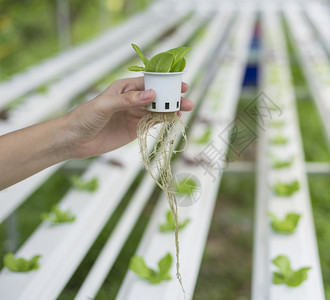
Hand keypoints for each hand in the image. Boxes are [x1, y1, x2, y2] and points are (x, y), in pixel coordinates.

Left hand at [65, 77, 192, 158]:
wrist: (74, 140)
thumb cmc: (85, 117)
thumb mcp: (105, 106)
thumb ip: (128, 100)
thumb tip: (152, 94)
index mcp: (124, 88)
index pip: (149, 83)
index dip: (165, 83)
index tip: (180, 85)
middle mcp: (132, 100)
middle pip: (157, 97)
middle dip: (172, 98)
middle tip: (188, 101)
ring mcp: (134, 114)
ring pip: (157, 110)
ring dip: (171, 110)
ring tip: (186, 110)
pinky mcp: (134, 129)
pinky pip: (152, 122)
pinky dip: (164, 121)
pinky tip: (174, 119)